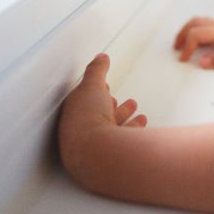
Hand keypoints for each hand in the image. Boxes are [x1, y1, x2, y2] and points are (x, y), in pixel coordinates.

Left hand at [58, 53, 146, 181]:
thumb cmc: (88, 120)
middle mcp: (81, 132)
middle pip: (97, 115)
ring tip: (135, 109)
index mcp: (72, 115)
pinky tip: (142, 124)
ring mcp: (95, 146)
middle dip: (109, 104)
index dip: (94, 91)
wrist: (96, 155)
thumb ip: (96, 70)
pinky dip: (133, 128)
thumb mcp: (91, 85)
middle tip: (117, 99)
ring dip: (123, 116)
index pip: (83, 101)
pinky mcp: (111, 156)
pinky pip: (124, 139)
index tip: (105, 86)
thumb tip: (101, 57)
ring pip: (111, 128)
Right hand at [173, 16, 213, 67]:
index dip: (187, 46)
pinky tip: (201, 38)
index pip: (197, 34)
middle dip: (182, 34)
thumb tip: (202, 62)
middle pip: (196, 23)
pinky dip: (200, 30)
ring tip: (183, 40)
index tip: (183, 59)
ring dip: (189, 30)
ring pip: (202, 22)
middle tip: (176, 47)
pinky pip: (210, 26)